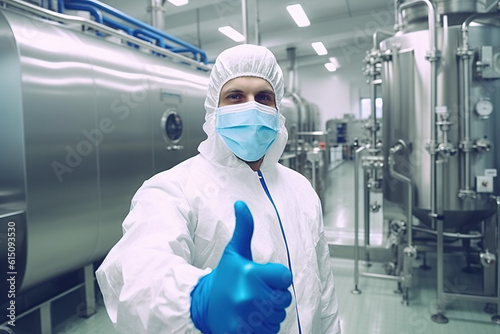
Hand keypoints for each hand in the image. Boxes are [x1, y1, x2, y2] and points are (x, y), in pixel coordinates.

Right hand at [191, 201, 292, 333]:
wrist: (202, 304)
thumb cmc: (224, 277)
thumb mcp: (234, 251)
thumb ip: (244, 228)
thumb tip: (241, 203)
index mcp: (250, 273)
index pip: (285, 277)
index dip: (277, 278)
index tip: (262, 278)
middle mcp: (250, 295)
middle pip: (284, 299)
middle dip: (274, 296)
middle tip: (256, 293)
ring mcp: (246, 317)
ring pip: (278, 317)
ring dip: (269, 313)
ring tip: (252, 306)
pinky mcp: (243, 333)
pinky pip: (269, 332)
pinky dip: (263, 328)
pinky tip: (250, 319)